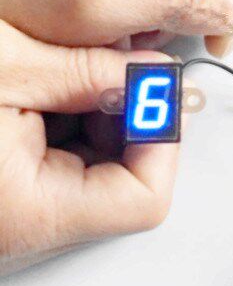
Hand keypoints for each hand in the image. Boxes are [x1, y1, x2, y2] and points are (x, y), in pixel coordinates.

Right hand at [0, 19, 181, 274]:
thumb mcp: (4, 65)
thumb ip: (89, 72)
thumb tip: (151, 75)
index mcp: (30, 208)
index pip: (144, 199)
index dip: (163, 139)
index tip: (158, 89)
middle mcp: (25, 223)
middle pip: (125, 180)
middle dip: (131, 116)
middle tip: (124, 63)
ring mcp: (14, 211)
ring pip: (95, 166)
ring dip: (101, 111)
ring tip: (82, 63)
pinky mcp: (5, 191)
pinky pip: (59, 157)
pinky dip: (69, 116)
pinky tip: (54, 78)